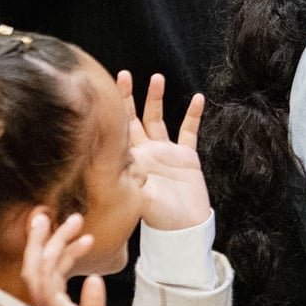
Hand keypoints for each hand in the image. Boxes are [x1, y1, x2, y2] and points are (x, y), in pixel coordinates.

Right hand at [23, 209, 119, 305]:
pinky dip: (60, 274)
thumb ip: (91, 303)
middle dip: (42, 238)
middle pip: (35, 268)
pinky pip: (52, 294)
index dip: (54, 248)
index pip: (47, 273)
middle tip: (52, 213)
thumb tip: (92, 279)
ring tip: (74, 224)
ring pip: (41, 274)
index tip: (72, 229)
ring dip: (56, 246)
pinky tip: (81, 257)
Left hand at [121, 71, 209, 232]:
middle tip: (123, 75)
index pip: (118, 129)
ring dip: (157, 98)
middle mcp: (145, 152)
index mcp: (130, 160)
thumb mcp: (137, 197)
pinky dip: (193, 115)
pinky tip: (198, 98)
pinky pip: (189, 132)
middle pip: (134, 118)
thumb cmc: (158, 217)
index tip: (107, 88)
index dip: (113, 110)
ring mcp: (166, 153)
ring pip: (158, 119)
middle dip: (128, 97)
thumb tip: (113, 161)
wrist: (184, 230)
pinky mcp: (186, 157)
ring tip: (156, 78)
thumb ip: (127, 179)